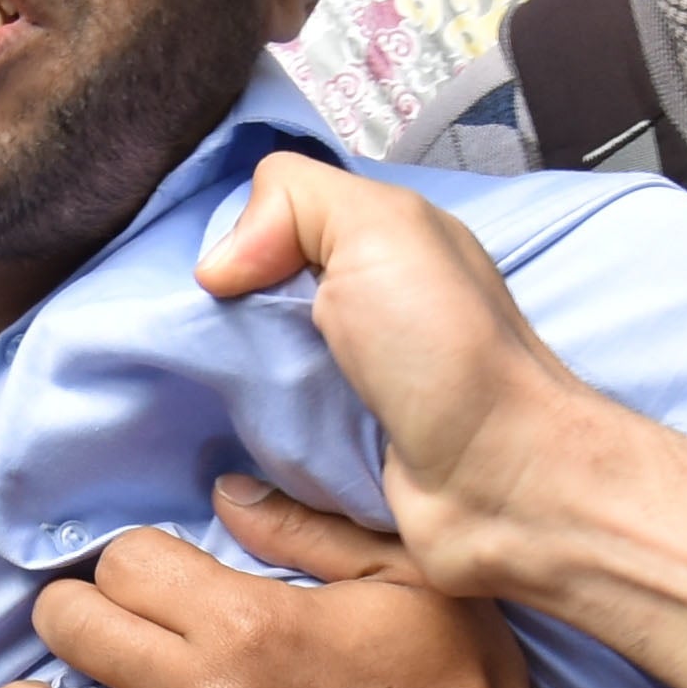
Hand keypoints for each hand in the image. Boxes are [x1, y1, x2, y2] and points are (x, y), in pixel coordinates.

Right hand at [195, 157, 686, 687]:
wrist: (503, 486)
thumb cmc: (446, 351)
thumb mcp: (380, 227)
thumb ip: (293, 200)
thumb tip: (217, 266)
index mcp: (379, 258)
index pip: (275, 238)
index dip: (235, 250)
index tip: (207, 283)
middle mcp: (364, 326)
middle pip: (252, 318)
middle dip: (212, 333)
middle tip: (183, 350)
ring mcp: (349, 405)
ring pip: (252, 395)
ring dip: (219, 407)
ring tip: (184, 411)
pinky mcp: (338, 475)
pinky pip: (268, 472)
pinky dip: (241, 479)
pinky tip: (218, 477)